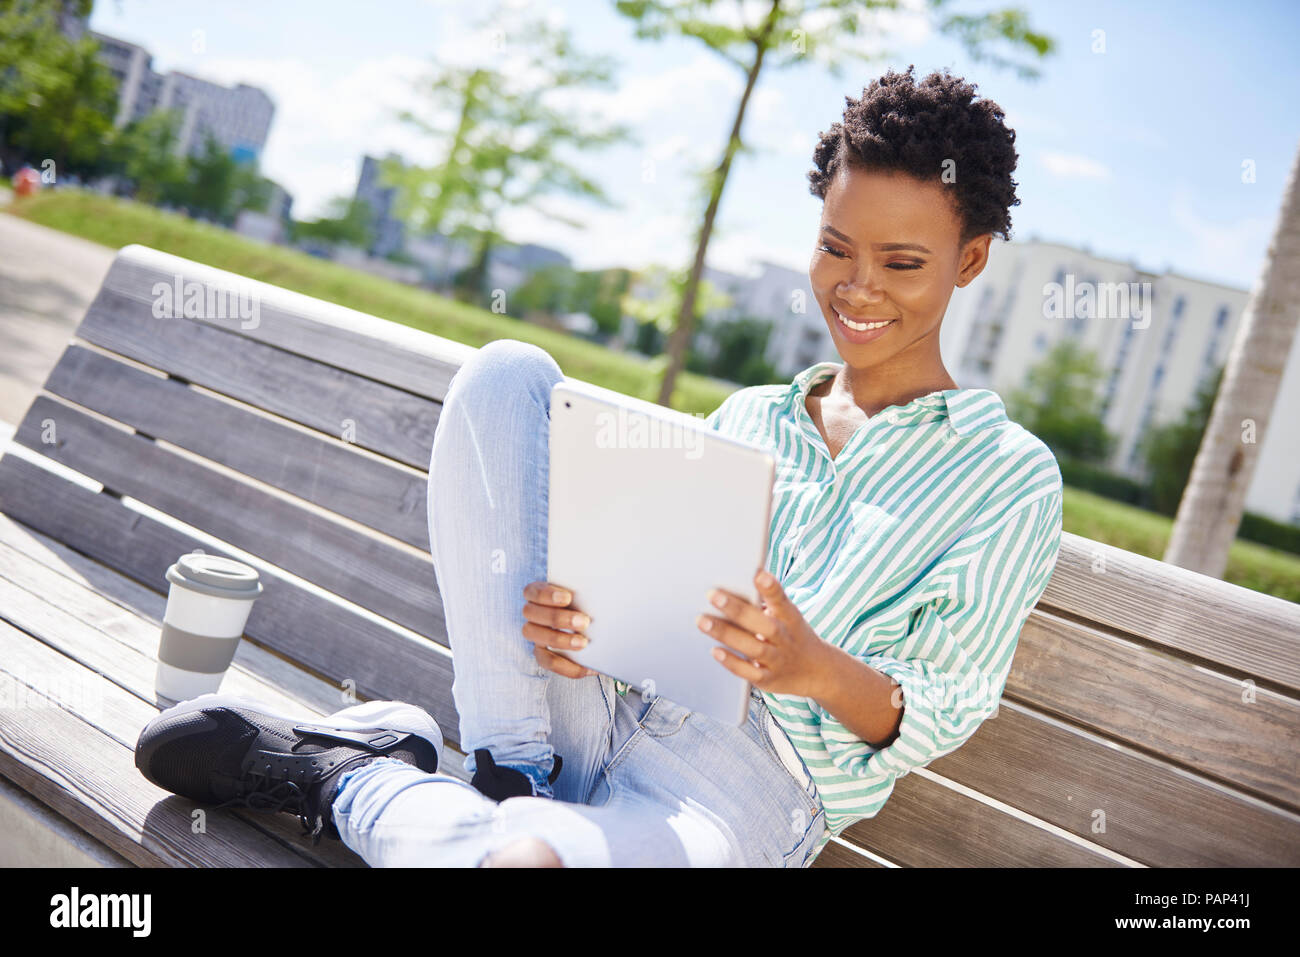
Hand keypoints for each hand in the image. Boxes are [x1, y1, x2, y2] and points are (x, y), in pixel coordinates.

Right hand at [521, 580, 597, 679]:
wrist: (594, 621)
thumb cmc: (586, 601)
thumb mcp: (586, 594)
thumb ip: (588, 592)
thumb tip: (601, 593)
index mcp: (538, 593)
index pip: (533, 592)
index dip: (548, 594)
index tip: (568, 597)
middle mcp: (532, 613)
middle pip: (531, 613)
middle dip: (558, 618)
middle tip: (584, 621)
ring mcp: (535, 633)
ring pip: (537, 637)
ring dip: (560, 641)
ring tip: (584, 643)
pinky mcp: (542, 653)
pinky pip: (548, 662)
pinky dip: (568, 667)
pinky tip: (588, 668)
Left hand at [696, 570, 832, 697]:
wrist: (818, 671)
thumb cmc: (791, 635)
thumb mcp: (787, 617)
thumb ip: (765, 604)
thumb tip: (728, 589)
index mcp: (791, 618)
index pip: (782, 601)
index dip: (771, 588)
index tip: (757, 573)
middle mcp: (786, 639)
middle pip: (764, 625)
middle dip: (738, 610)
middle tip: (712, 594)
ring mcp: (779, 660)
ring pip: (754, 648)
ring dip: (727, 634)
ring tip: (702, 621)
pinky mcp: (769, 680)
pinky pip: (750, 672)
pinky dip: (732, 662)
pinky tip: (714, 651)